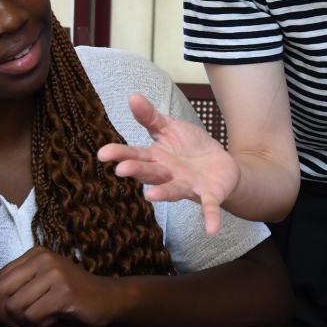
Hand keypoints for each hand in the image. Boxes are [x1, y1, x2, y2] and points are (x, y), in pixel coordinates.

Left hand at [0, 246, 119, 326]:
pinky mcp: (64, 291)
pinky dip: (39, 324)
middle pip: (0, 292)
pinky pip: (34, 315)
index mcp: (35, 255)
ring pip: (16, 307)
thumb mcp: (38, 288)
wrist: (108, 298)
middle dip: (2, 314)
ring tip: (42, 319)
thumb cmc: (72, 295)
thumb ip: (9, 291)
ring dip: (25, 322)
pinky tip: (53, 320)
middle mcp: (43, 259)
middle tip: (17, 323)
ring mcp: (54, 273)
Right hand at [97, 93, 240, 233]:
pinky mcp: (209, 195)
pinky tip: (212, 229)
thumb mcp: (171, 128)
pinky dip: (211, 217)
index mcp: (157, 157)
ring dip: (163, 194)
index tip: (103, 153)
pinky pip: (209, 207)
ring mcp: (188, 186)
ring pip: (173, 190)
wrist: (223, 166)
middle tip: (121, 170)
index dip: (120, 154)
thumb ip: (151, 117)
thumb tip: (132, 96)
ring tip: (151, 196)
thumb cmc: (191, 148)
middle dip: (137, 171)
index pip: (135, 155)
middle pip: (151, 173)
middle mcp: (168, 175)